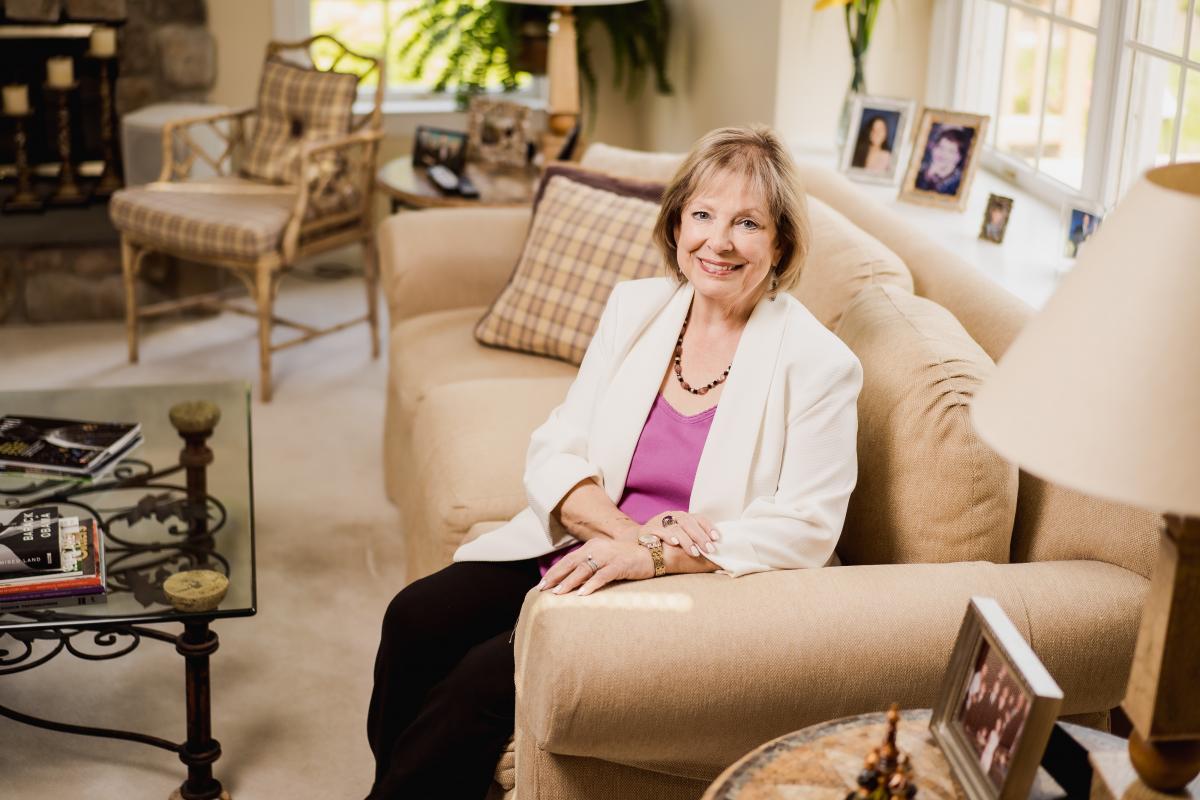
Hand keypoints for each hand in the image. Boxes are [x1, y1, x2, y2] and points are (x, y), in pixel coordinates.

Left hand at [538, 537, 653, 596]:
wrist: (653, 554)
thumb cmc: (628, 560)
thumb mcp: (606, 559)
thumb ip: (591, 566)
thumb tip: (572, 581)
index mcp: (592, 546)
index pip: (568, 559)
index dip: (554, 572)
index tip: (542, 584)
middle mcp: (598, 548)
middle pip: (571, 563)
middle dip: (556, 577)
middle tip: (543, 589)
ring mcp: (609, 556)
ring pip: (584, 569)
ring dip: (570, 582)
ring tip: (558, 593)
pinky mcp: (620, 565)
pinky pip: (602, 576)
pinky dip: (591, 585)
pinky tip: (582, 594)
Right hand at [647, 510, 717, 557]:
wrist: (641, 545)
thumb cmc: (665, 543)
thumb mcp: (681, 537)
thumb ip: (695, 540)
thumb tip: (716, 549)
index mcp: (683, 517)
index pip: (699, 518)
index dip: (708, 527)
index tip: (717, 539)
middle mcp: (672, 516)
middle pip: (689, 522)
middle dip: (700, 536)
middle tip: (709, 550)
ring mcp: (660, 521)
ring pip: (675, 527)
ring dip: (686, 540)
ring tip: (694, 552)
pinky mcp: (648, 529)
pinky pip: (659, 530)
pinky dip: (667, 535)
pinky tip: (674, 543)